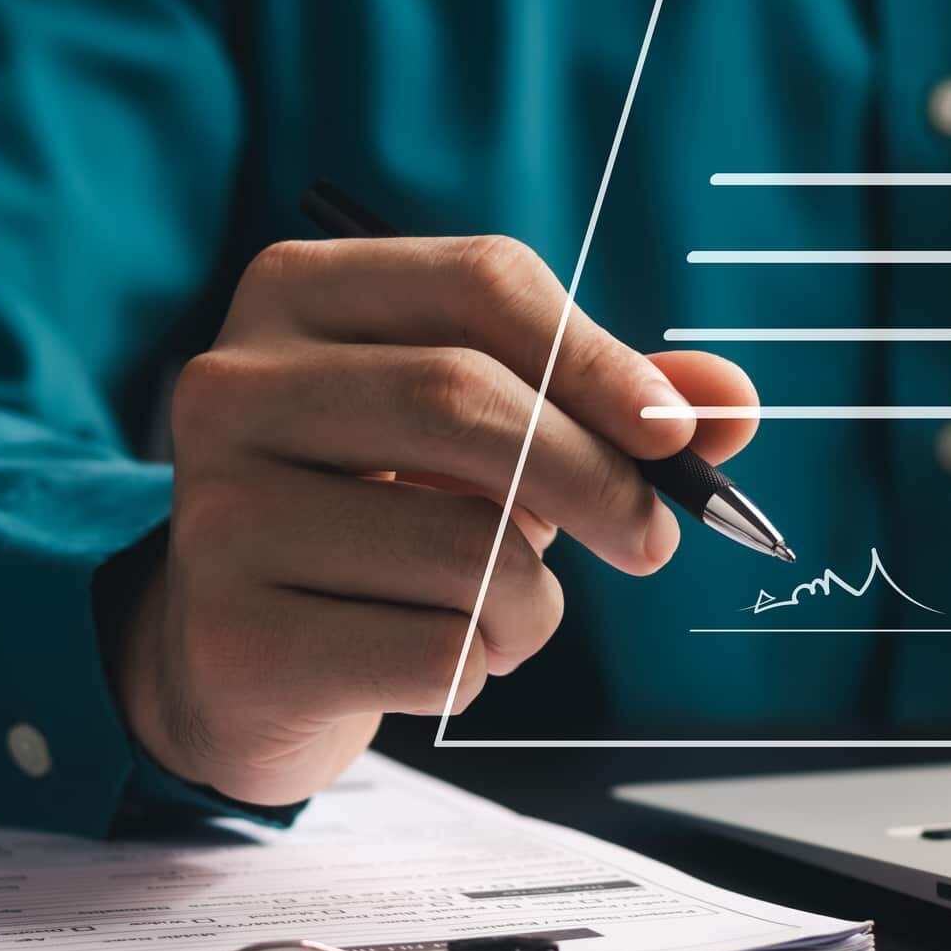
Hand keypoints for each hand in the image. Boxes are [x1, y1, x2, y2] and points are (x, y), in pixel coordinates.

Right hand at [115, 234, 757, 805]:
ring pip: (460, 545)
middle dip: (593, 476)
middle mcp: (234, 384)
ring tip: (505, 617)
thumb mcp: (483, 437)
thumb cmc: (379, 516)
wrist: (238, 657)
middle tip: (653, 541)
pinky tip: (432, 661)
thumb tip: (733, 404)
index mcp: (297, 294)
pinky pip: (431, 652)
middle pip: (461, 397)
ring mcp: (217, 510)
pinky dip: (477, 670)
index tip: (674, 435)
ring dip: (532, 603)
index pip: (479, 280)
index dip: (599, 356)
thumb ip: (602, 406)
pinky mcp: (234, 635)